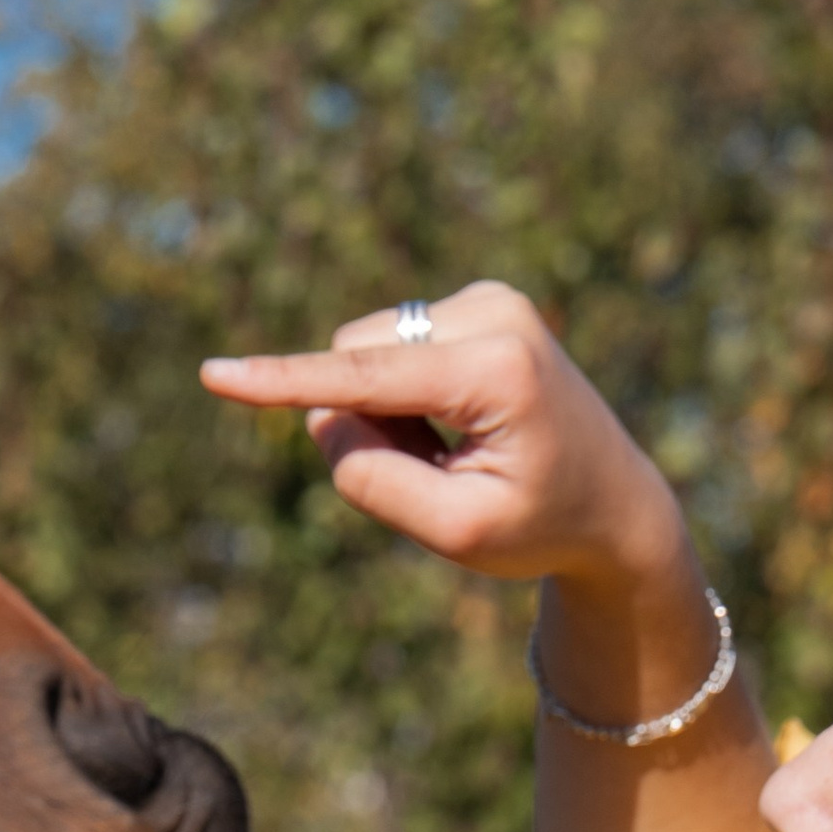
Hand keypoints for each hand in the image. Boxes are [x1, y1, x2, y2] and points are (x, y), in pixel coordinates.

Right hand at [199, 281, 683, 591]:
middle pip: (354, 360)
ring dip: (387, 410)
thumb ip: (371, 480)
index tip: (214, 375)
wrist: (618, 505)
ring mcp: (490, 300)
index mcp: (497, 370)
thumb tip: (322, 414)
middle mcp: (495, 313)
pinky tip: (464, 424)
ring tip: (458, 450)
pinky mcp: (481, 302)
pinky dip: (405, 393)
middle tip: (438, 473)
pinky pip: (390, 346)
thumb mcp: (456, 531)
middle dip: (367, 421)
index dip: (282, 381)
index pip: (365, 376)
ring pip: (366, 353)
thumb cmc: (543, 527)